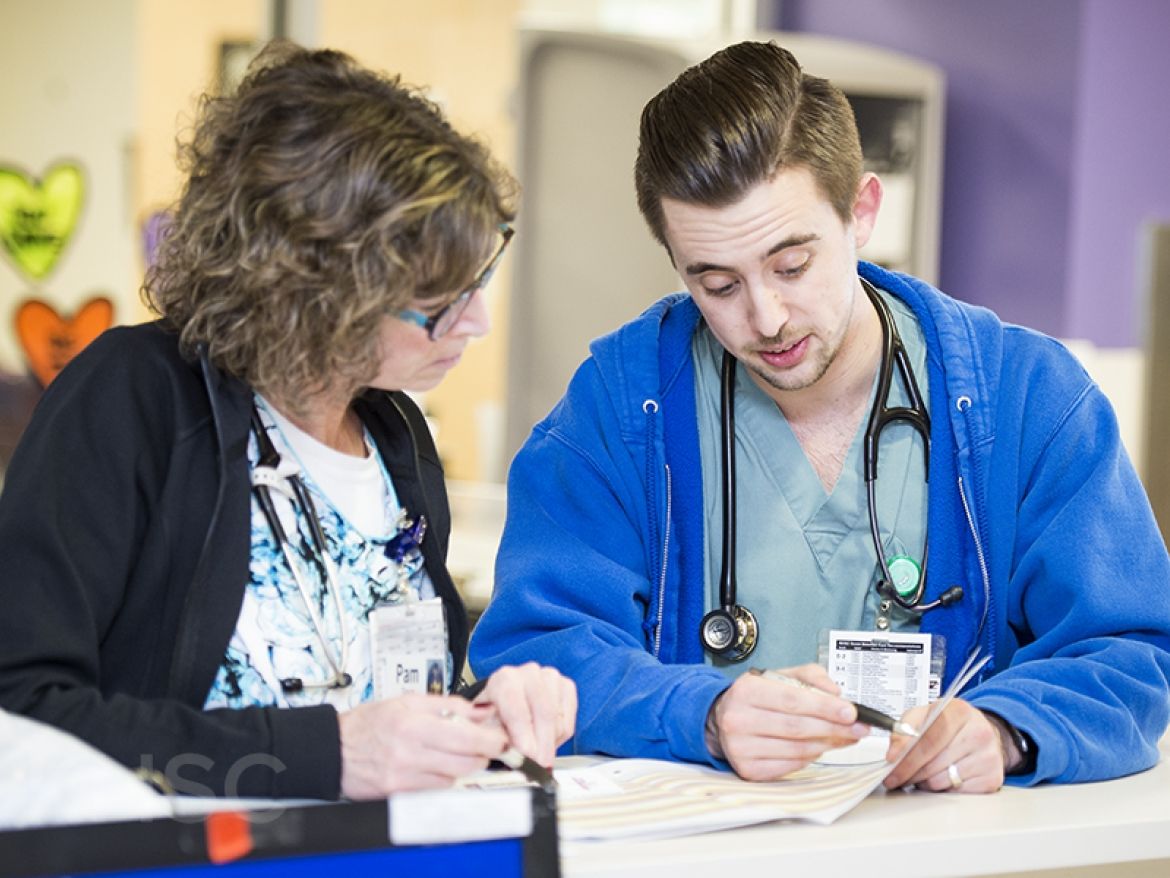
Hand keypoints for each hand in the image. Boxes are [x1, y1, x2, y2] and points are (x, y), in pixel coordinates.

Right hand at [338, 693, 507, 798]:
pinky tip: (437, 765)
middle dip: (482, 753)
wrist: (334, 750)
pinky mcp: (399, 793)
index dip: (490, 739)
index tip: (502, 738)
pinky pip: (436, 789)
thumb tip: (481, 711)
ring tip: (457, 752)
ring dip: (463, 766)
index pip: (466, 736)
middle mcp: (409, 751)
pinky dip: (444, 779)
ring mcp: (404, 776)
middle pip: (465, 760)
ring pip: (454, 777)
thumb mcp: (409, 701)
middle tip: (485, 745)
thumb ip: (448, 705)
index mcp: (413, 723)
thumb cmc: (369, 723)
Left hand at [475, 662, 576, 766]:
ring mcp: (550, 677)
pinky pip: (569, 721)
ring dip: (550, 743)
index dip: (523, 734)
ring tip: (537, 754)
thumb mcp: (488, 729)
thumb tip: (512, 753)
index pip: (518, 707)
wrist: (505, 706)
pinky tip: (546, 740)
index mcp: (505, 679)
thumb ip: (498, 739)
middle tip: (540, 765)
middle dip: (543, 743)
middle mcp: (529, 673)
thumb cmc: (495, 718)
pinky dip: (560, 738)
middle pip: (544, 711)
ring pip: (558, 718)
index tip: (528, 755)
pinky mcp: (567, 686)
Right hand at [706, 663, 868, 780]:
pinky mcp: (748, 770)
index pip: (793, 700)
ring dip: (827, 744)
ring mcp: (741, 748)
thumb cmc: (757, 697)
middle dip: (834, 728)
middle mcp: (738, 719)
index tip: (851, 712)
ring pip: (797, 749)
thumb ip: (810, 676)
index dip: (825, 707)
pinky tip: (819, 748)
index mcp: (746, 690)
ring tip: (844, 737)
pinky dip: (810, 757)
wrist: (721, 719)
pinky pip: (790, 766)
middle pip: (797, 727)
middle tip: (859, 728)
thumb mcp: (778, 676)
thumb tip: (836, 693)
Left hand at [883, 698, 1003, 793]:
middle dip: (909, 772)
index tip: (891, 764)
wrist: (980, 732)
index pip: (929, 738)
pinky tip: (941, 777)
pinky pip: (954, 793)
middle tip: (896, 775)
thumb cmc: (949, 724)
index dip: (906, 755)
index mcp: (959, 711)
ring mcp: (988, 757)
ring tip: (923, 772)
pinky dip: (942, 789)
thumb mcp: (924, 714)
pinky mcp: (992, 778)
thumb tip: (894, 753)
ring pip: (940, 781)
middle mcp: (979, 733)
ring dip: (924, 781)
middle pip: (933, 764)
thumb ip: (904, 729)